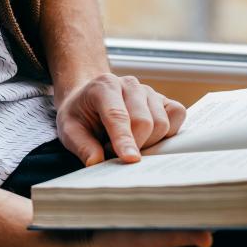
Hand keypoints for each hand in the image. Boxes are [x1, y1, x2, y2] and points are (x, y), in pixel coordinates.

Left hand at [56, 73, 187, 165]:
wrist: (88, 99)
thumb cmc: (80, 115)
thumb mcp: (69, 130)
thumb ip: (81, 145)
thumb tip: (96, 162)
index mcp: (104, 86)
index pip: (118, 115)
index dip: (124, 140)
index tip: (130, 159)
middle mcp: (130, 84)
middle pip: (144, 122)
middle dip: (133, 145)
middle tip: (113, 151)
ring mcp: (149, 91)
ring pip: (162, 123)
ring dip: (148, 142)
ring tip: (127, 143)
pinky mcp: (163, 100)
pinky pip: (177, 115)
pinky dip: (167, 133)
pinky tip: (148, 138)